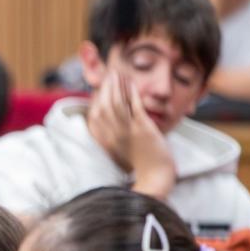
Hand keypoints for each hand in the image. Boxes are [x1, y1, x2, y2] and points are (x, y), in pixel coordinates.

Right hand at [88, 65, 175, 198]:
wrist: (154, 176)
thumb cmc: (139, 164)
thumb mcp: (118, 150)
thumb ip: (112, 135)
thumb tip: (110, 121)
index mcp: (105, 140)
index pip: (95, 114)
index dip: (97, 98)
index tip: (101, 87)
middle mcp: (113, 135)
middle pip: (104, 105)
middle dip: (106, 87)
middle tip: (110, 73)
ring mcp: (128, 131)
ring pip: (118, 103)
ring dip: (118, 86)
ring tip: (119, 74)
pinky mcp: (143, 129)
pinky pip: (135, 107)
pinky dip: (132, 94)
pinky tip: (132, 84)